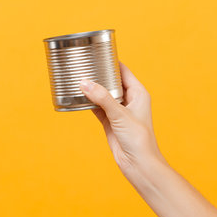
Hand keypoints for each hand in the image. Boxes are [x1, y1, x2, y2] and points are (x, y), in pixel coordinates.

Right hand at [80, 62, 165, 177]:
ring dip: (92, 89)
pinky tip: (78, 97)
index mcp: (138, 93)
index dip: (111, 62)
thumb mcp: (120, 115)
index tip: (97, 53)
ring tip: (77, 78)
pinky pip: (97, 107)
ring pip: (102, 94)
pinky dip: (88, 102)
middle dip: (98, 74)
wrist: (138, 164)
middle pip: (111, 81)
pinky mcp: (110, 122)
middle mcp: (129, 100)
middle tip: (83, 65)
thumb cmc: (139, 139)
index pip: (123, 71)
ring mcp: (118, 111)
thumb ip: (103, 98)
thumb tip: (85, 83)